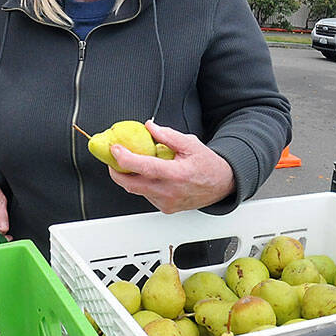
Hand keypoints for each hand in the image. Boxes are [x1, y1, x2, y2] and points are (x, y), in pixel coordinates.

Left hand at [109, 121, 235, 213]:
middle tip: (113, 159)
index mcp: (177, 174)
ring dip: (131, 178)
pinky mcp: (166, 208)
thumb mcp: (190, 144)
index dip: (125, 159)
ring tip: (132, 164)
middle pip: (132, 185)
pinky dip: (142, 185)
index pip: (145, 168)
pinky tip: (148, 175)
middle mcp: (170, 191)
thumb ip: (168, 135)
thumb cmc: (208, 164)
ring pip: (138, 191)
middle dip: (117, 172)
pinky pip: (147, 196)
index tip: (115, 150)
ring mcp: (167, 202)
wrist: (222, 185)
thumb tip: (149, 127)